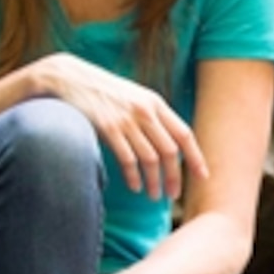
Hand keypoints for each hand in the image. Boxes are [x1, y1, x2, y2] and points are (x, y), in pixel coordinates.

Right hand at [33, 53, 207, 203]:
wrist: (71, 78)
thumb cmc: (105, 92)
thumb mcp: (135, 97)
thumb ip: (153, 116)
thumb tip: (170, 146)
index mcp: (155, 103)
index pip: (184, 134)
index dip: (195, 157)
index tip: (202, 176)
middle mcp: (145, 111)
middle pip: (169, 151)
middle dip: (173, 177)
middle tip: (172, 195)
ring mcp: (126, 120)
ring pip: (150, 159)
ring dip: (154, 182)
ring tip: (154, 196)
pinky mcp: (107, 129)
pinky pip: (127, 160)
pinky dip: (133, 177)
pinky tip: (135, 187)